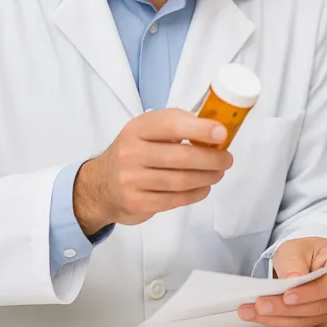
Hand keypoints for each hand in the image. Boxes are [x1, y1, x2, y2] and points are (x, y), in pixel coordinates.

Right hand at [73, 109, 232, 235]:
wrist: (100, 185)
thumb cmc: (134, 152)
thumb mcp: (147, 130)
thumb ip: (176, 124)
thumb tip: (215, 128)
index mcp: (137, 129)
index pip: (171, 125)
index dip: (200, 129)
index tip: (222, 133)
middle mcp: (131, 152)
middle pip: (181, 157)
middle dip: (211, 158)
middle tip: (227, 158)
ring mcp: (131, 179)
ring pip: (181, 180)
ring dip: (207, 177)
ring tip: (218, 173)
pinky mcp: (136, 202)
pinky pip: (175, 199)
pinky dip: (196, 193)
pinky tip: (204, 187)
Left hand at [238, 237, 326, 326]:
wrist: (310, 261)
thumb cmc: (307, 252)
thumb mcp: (296, 248)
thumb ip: (294, 263)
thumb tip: (292, 280)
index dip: (308, 293)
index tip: (287, 296)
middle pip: (320, 306)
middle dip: (287, 308)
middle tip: (261, 305)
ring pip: (311, 321)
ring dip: (281, 319)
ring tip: (255, 312)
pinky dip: (284, 324)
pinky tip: (266, 318)